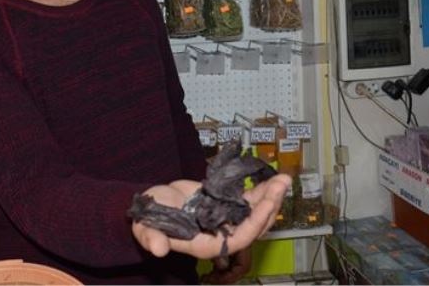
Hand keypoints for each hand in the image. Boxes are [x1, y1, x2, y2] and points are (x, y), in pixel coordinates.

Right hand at [131, 174, 290, 259]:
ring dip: (270, 196)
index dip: (254, 222)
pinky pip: (249, 200)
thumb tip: (158, 249)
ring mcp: (227, 219)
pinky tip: (272, 179)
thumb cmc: (148, 219)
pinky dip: (261, 190)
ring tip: (283, 179)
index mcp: (207, 244)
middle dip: (270, 205)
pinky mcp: (227, 204)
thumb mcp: (145, 227)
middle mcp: (222, 234)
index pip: (239, 238)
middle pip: (254, 225)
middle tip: (281, 184)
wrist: (152, 205)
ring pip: (256, 212)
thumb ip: (151, 238)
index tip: (266, 203)